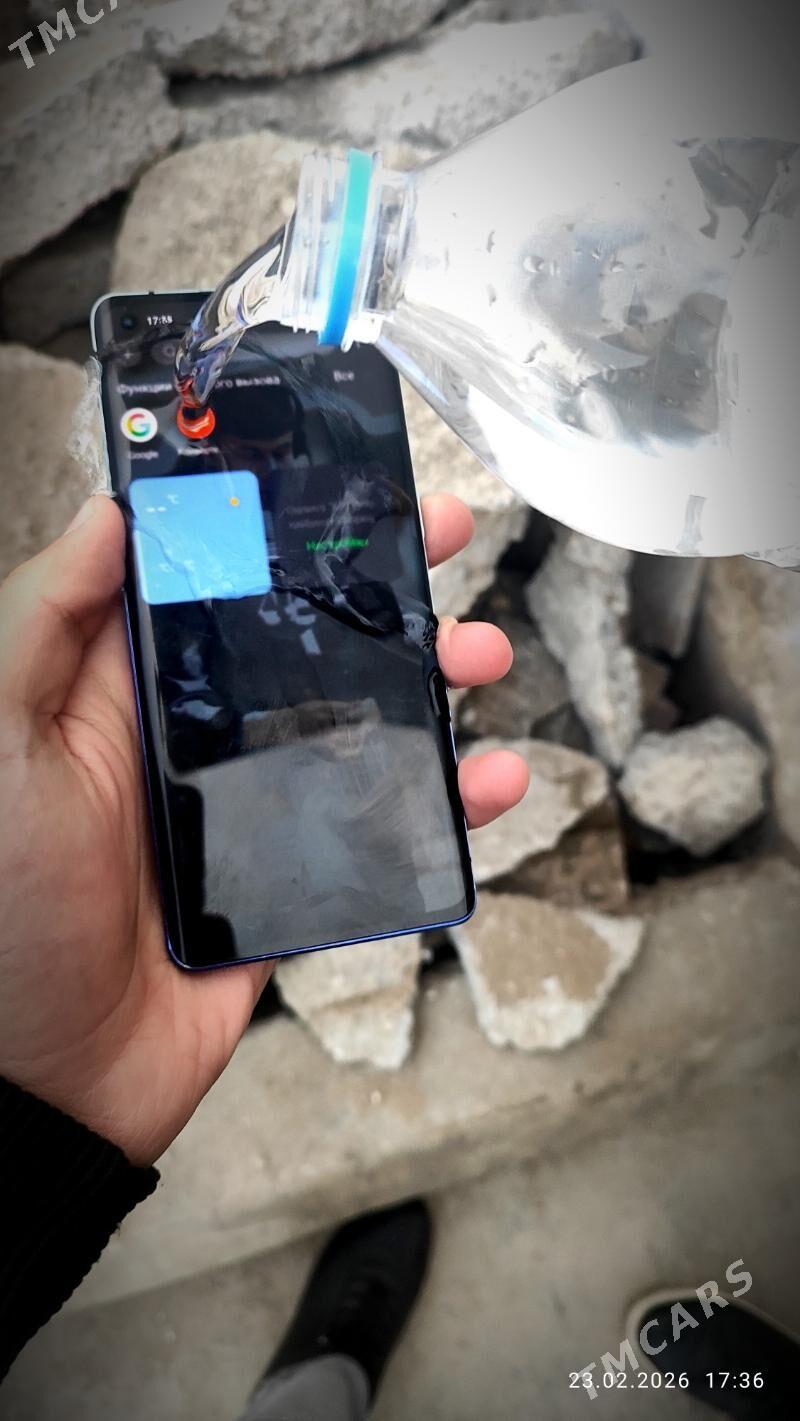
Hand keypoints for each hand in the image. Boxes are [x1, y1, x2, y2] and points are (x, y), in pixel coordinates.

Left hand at [0, 494, 527, 1166]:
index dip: (272, 519)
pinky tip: (490, 779)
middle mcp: (196, 732)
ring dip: (428, 678)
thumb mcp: (2, 745)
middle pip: (302, 632)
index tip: (334, 476)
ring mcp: (254, 803)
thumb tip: (108, 512)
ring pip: (361, 717)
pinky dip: (448, 799)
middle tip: (437, 538)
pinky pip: (386, 822)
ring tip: (478, 656)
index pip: (209, 575)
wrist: (52, 1082)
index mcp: (124, 689)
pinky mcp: (299, 874)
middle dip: (374, 581)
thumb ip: (45, 624)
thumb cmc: (7, 912)